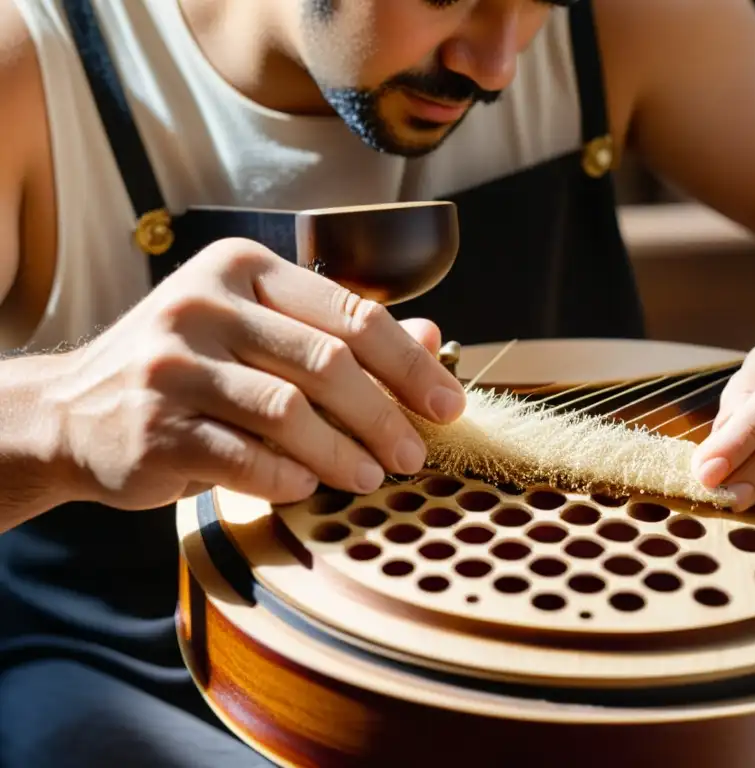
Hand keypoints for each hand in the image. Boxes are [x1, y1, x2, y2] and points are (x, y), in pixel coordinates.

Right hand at [46, 238, 465, 509]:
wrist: (74, 410)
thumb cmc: (191, 372)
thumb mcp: (261, 336)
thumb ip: (340, 334)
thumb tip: (433, 337)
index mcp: (243, 270)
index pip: (352, 313)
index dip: (410, 364)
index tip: (448, 405)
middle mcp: (204, 304)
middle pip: (327, 363)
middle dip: (385, 415)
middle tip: (414, 454)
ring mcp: (173, 364)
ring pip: (288, 412)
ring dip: (343, 452)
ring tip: (371, 476)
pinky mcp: (154, 426)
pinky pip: (244, 458)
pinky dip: (287, 476)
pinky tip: (306, 485)